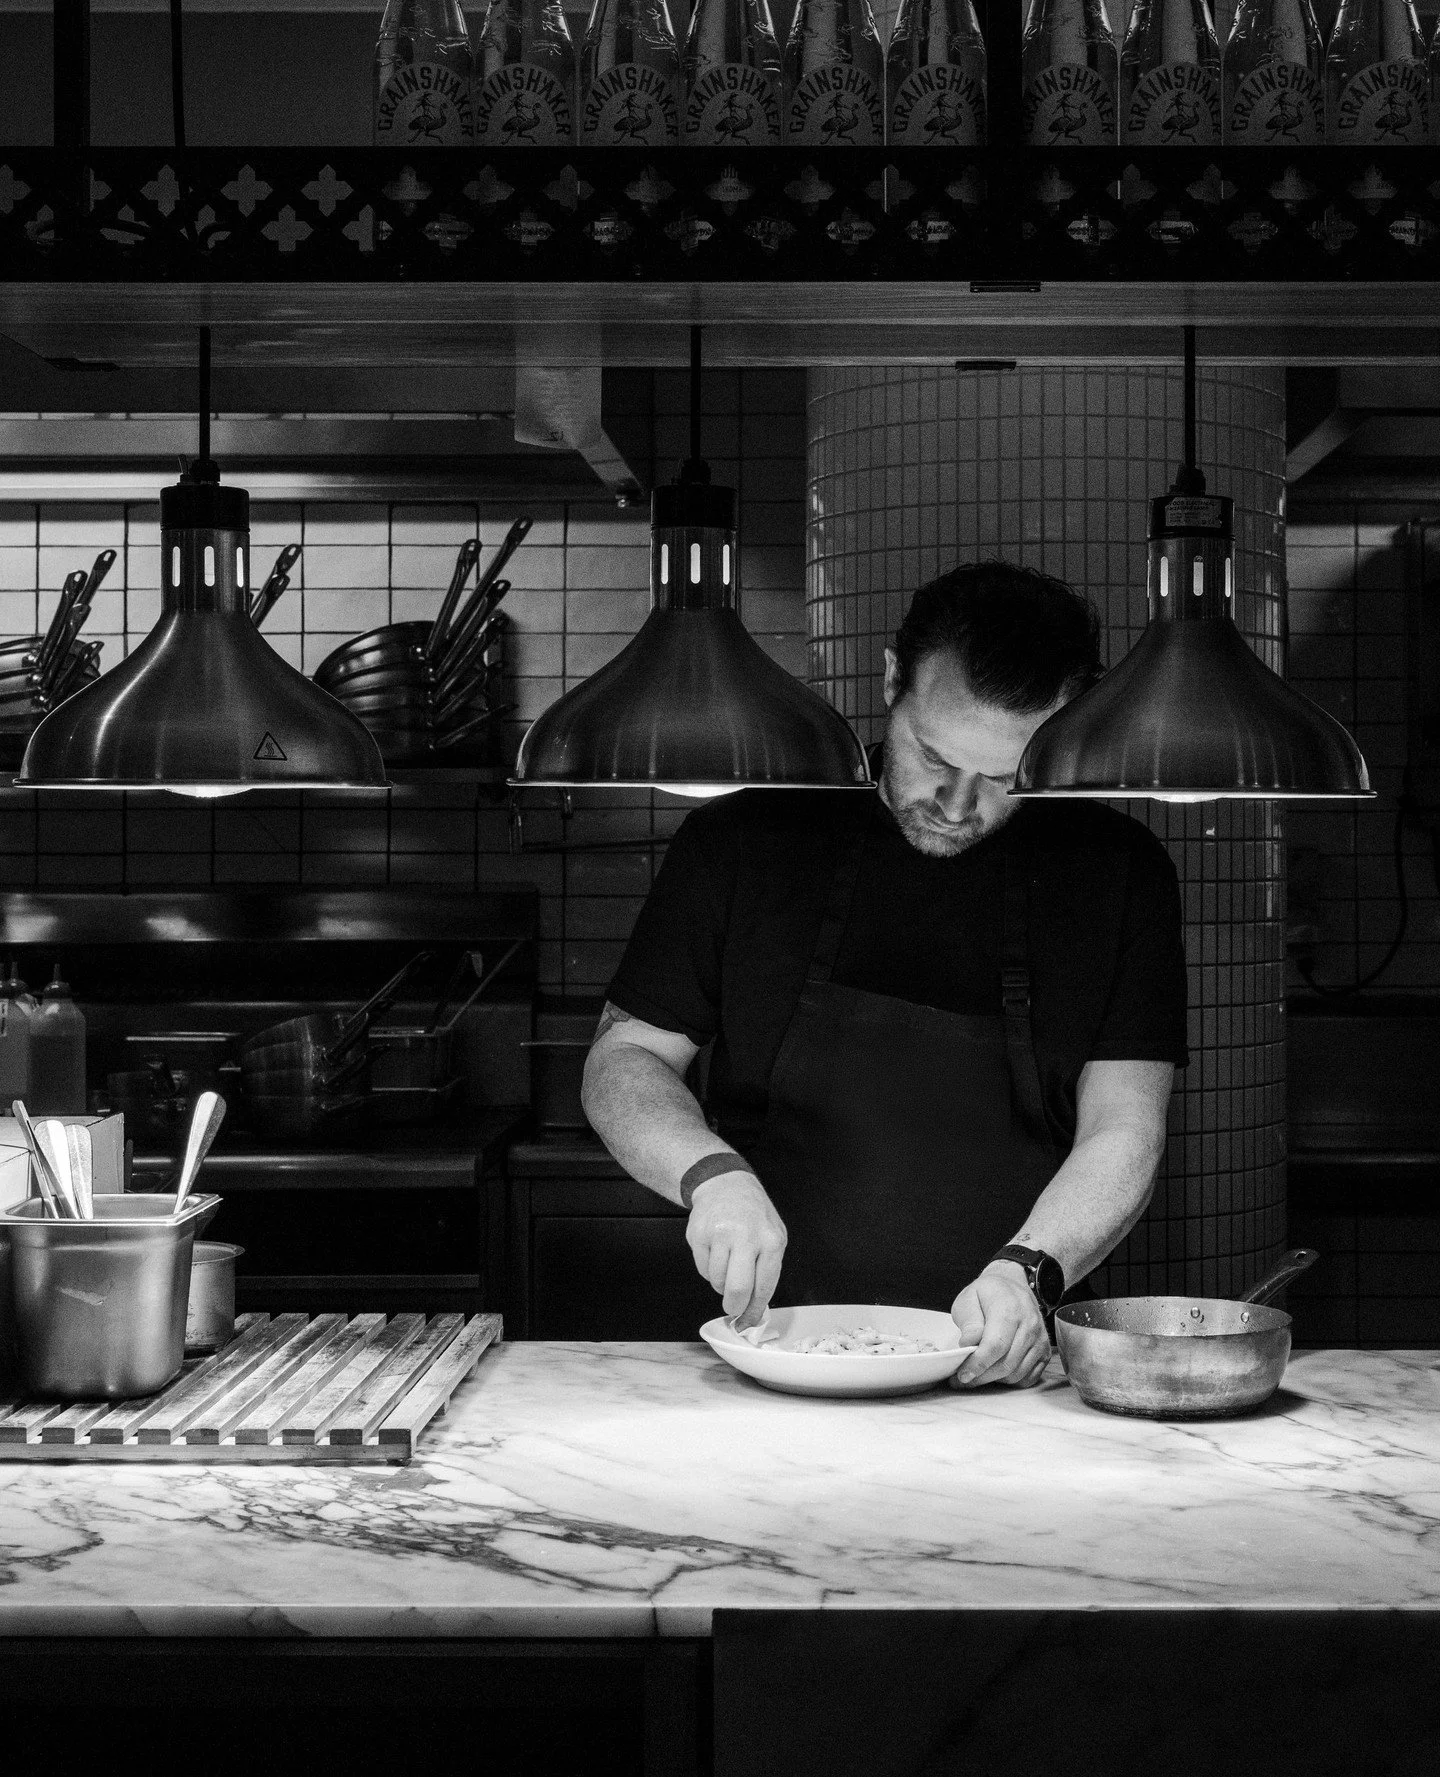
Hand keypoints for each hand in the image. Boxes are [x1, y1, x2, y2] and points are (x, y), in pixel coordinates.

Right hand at [686, 1171, 786, 1323]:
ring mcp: (719, 1234)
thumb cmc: (753, 1215)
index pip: (763, 1287)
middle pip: (737, 1289)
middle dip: (734, 1306)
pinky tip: (716, 1252)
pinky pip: (703, 1270)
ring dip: (721, 1283)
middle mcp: (745, 1236)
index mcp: (770, 1240)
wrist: (725, 1184)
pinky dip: (709, 1270)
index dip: (753, 1311)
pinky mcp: (698, 1234)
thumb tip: (755, 1309)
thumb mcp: (773, 1236)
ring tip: (728, 1264)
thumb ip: (767, 1271)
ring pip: (717, 1281)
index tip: (747, 1323)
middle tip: (733, 1307)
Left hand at [950, 1261, 1051, 1387]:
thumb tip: (970, 1344)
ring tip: (977, 1375)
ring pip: (1017, 1373)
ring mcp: (1040, 1339)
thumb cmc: (988, 1294)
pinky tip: (996, 1373)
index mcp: (1009, 1308)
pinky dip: (1010, 1380)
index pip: (995, 1345)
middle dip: (982, 1376)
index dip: (978, 1364)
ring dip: (995, 1380)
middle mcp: (1029, 1324)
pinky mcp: (1044, 1351)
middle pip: (1006, 1363)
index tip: (962, 1375)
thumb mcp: (969, 1299)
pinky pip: (1028, 1377)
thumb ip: (969, 1322)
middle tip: (964, 1379)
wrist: (1012, 1286)